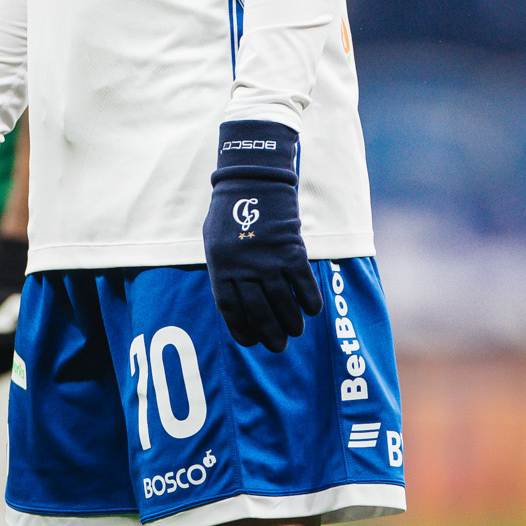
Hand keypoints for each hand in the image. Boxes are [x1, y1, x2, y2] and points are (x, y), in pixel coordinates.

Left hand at [202, 119, 322, 351]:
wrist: (253, 180)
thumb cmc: (232, 211)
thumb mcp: (214, 240)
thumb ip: (223, 269)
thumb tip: (234, 302)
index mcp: (221, 266)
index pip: (230, 309)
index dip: (242, 330)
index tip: (252, 341)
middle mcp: (244, 267)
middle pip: (258, 312)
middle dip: (270, 335)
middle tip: (279, 346)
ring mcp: (268, 260)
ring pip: (284, 304)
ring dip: (292, 322)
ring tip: (296, 330)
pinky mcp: (291, 250)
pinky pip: (304, 285)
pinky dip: (310, 301)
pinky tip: (311, 309)